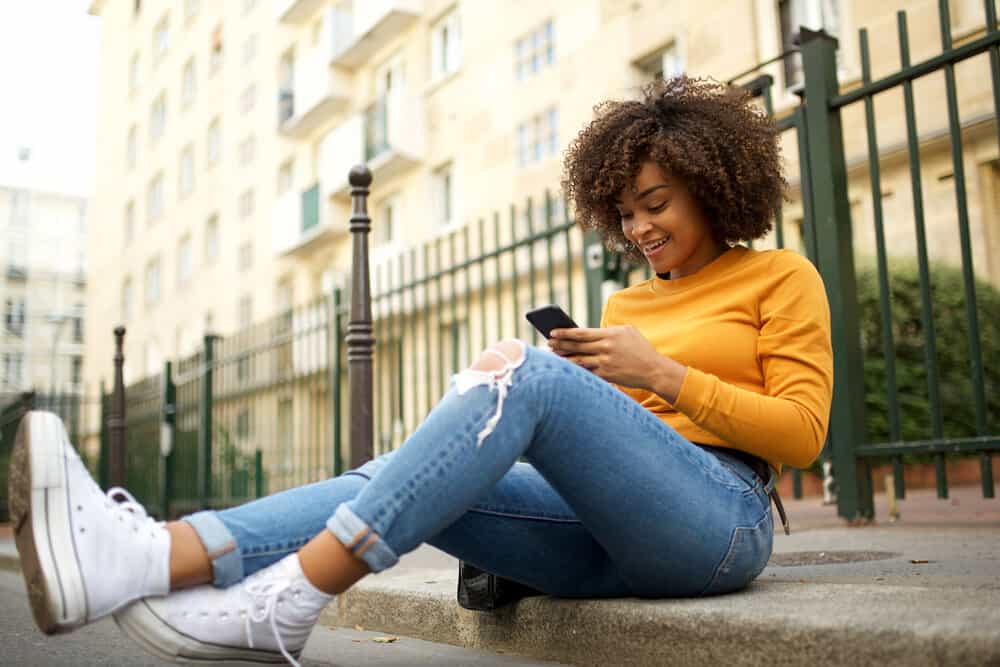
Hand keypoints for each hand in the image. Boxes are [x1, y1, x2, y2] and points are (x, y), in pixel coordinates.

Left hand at [548, 326, 686, 401]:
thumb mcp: (628, 332)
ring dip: (564, 358)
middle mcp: (606, 348)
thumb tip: (588, 333)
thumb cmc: (640, 349)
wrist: (654, 370)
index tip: (552, 332)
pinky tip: (566, 368)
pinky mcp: (607, 375)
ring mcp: (606, 363)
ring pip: (578, 360)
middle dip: (559, 345)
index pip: (581, 333)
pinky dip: (575, 370)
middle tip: (548, 344)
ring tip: (553, 356)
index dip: (564, 333)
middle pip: (576, 346)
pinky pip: (587, 373)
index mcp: (610, 334)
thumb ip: (609, 330)